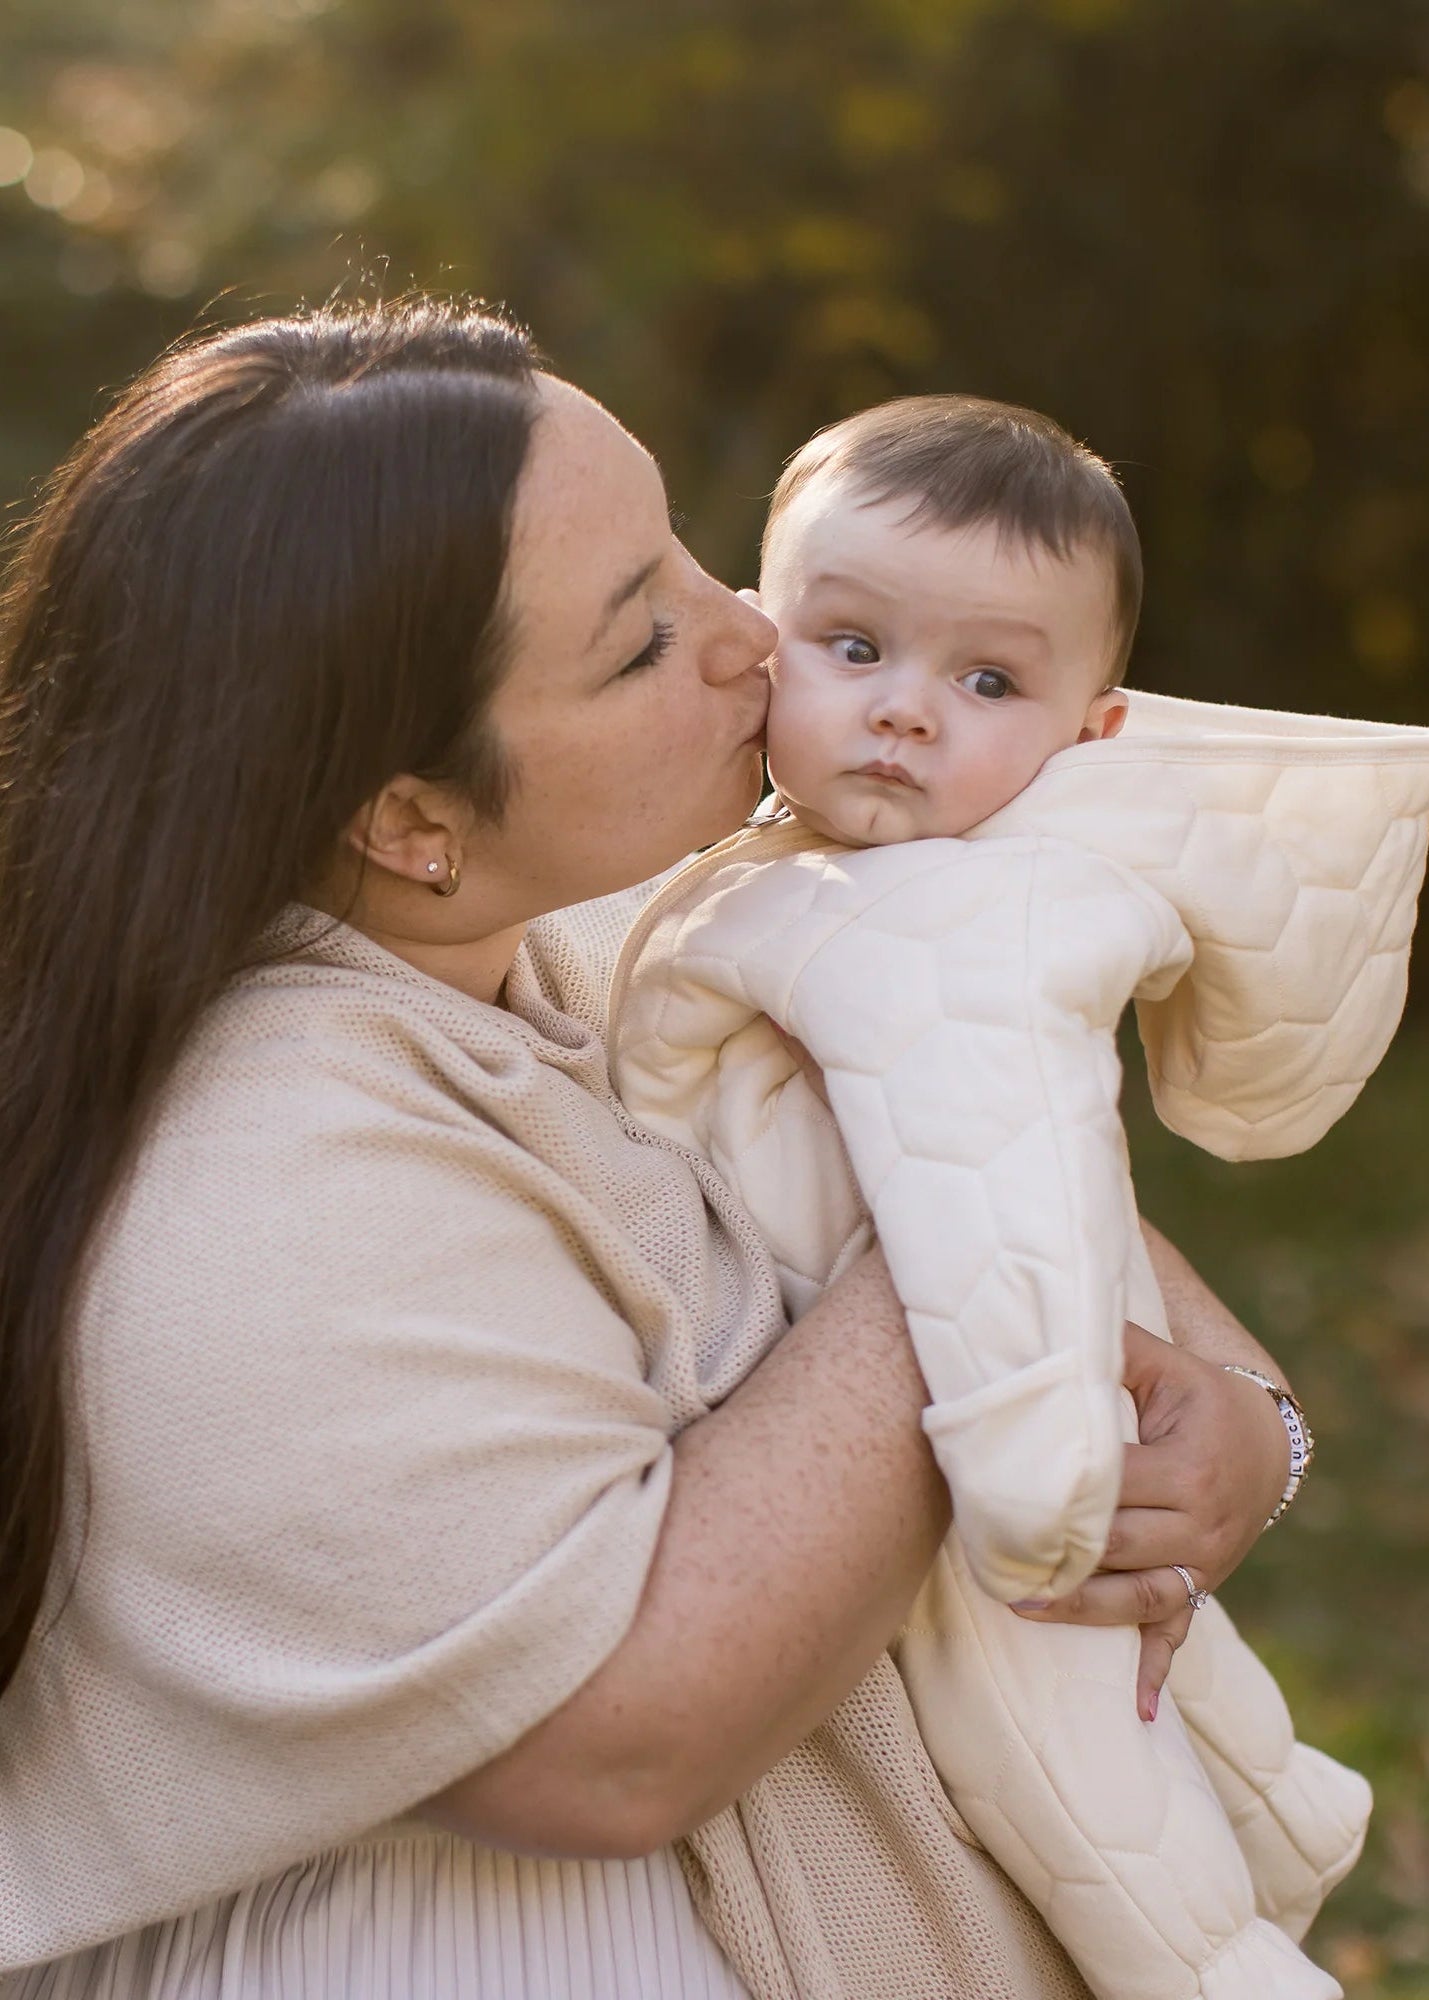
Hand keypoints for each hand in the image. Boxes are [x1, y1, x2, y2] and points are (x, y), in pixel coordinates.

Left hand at [1013, 1323, 1289, 1719]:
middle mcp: (1204, 1521)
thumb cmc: (1196, 1393)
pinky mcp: (1202, 1586)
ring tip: (1019, 1603)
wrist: (1267, 1438)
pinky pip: (1178, 1633)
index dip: (1060, 1489)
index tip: (1001, 1489)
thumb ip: (1111, 1347)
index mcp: (1191, 1465)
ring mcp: (1207, 1562)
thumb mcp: (1162, 1363)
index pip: (1116, 1485)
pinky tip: (1137, 1711)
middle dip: (1058, 1550)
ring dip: (1081, 1608)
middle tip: (989, 1551)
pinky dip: (1156, 1672)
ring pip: (1138, 1596)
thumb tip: (1046, 1321)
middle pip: (1121, 1545)